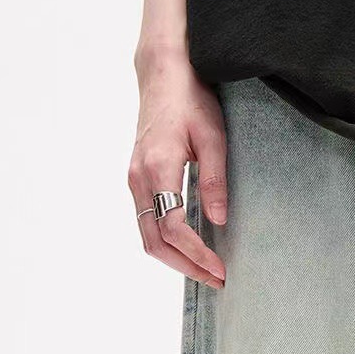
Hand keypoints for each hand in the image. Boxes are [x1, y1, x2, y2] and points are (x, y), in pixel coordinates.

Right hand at [129, 46, 227, 286]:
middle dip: (186, 266)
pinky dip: (165, 242)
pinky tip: (188, 247)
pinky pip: (146, 221)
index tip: (221, 269)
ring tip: (205, 270)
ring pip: (147, 235)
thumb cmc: (191, 99)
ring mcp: (134, 178)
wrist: (163, 73)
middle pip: (154, 242)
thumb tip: (218, 220)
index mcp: (158, 168)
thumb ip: (214, 180)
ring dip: (174, 259)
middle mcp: (139, 178)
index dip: (197, 254)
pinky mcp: (137, 177)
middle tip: (217, 280)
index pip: (173, 228)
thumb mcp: (213, 137)